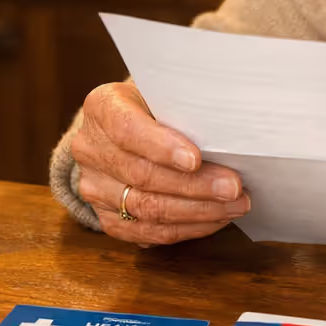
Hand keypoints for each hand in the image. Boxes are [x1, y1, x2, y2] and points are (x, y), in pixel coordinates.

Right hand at [71, 81, 250, 245]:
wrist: (126, 129)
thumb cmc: (157, 106)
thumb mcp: (166, 93)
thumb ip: (184, 109)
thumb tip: (228, 134)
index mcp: (102, 107)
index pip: (126, 130)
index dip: (161, 147)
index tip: (196, 159)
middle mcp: (91, 149)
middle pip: (142, 175)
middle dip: (195, 185)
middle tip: (233, 188)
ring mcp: (94, 187)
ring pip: (147, 209)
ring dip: (198, 211)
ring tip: (235, 205)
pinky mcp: (107, 218)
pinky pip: (148, 232)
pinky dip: (187, 228)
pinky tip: (216, 219)